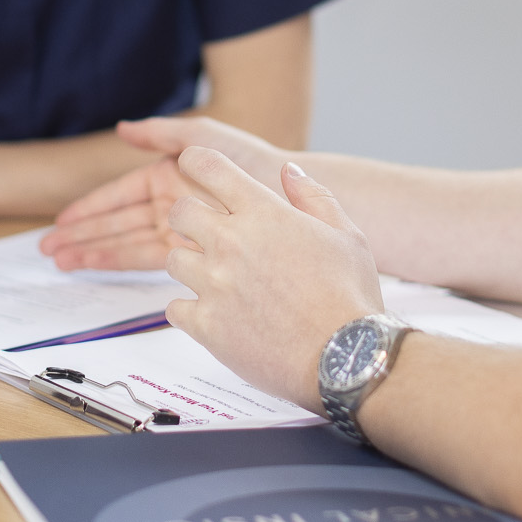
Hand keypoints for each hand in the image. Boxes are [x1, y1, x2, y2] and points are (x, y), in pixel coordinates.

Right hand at [38, 116, 292, 270]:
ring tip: (61, 265)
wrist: (305, 202)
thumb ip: (167, 133)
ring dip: (95, 253)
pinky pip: (153, 261)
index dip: (90, 208)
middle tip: (48, 250)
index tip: (62, 221)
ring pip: (129, 244)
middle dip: (83, 235)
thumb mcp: (212, 140)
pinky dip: (124, 266)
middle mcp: (175, 206)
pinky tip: (98, 273)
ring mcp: (185, 232)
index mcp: (174, 177)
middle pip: (118, 223)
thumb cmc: (261, 164)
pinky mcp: (199, 255)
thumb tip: (123, 128)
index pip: (122, 195)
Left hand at [162, 146, 383, 409]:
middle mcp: (232, 242)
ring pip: (172, 260)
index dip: (195, 162)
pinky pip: (174, 308)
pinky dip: (190, 311)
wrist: (344, 358)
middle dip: (188, 218)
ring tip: (218, 281)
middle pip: (178, 211)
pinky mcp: (206, 325)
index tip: (194, 170)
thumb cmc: (349, 297)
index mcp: (263, 213)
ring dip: (191, 266)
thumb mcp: (347, 235)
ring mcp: (215, 284)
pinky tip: (216, 315)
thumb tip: (288, 170)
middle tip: (207, 234)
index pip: (207, 165)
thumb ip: (313, 196)